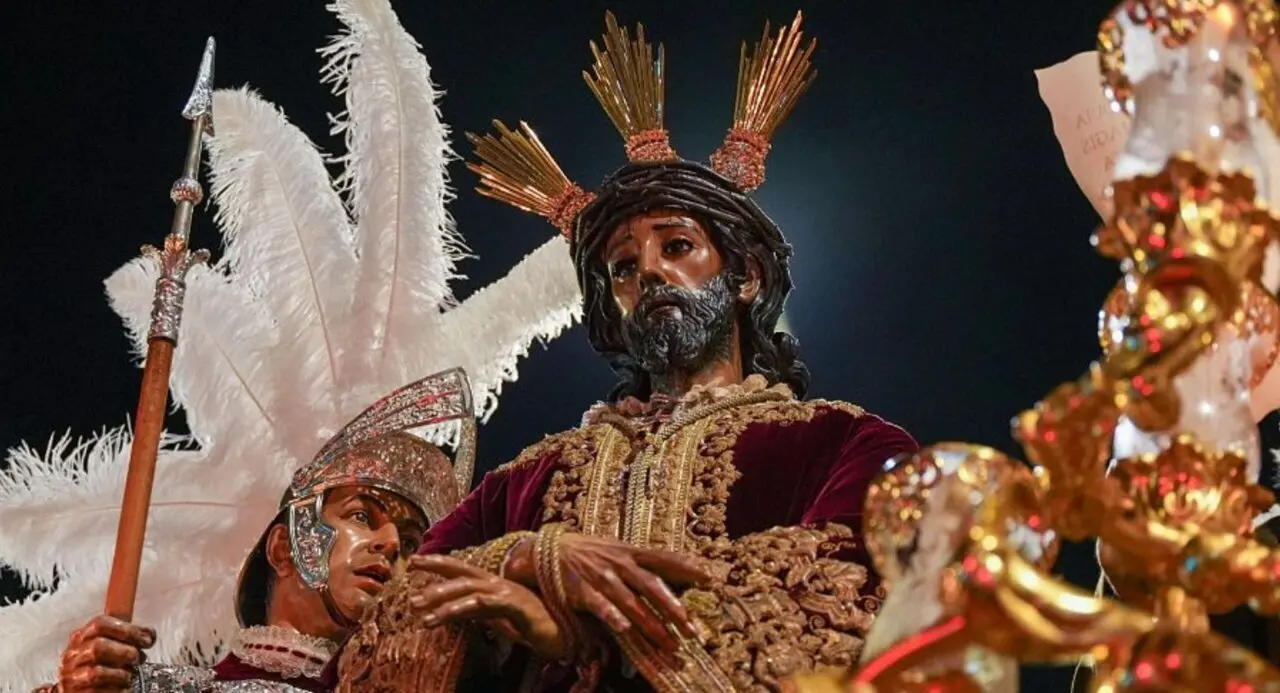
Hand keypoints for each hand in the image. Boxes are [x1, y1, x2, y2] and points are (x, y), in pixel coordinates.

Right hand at [57, 614, 154, 691]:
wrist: (86, 690)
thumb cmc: (104, 664)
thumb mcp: (113, 640)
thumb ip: (124, 625)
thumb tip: (131, 595)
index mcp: (82, 637)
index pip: (100, 624)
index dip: (129, 630)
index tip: (147, 638)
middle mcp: (73, 656)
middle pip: (98, 646)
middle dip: (126, 652)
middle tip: (139, 658)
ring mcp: (72, 677)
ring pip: (96, 672)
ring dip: (121, 674)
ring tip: (128, 675)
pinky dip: (117, 690)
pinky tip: (122, 687)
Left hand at [408, 555, 567, 660]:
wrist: (566, 634)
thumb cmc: (535, 624)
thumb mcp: (500, 618)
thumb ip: (481, 611)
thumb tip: (458, 610)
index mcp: (494, 584)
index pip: (461, 569)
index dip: (438, 563)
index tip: (413, 562)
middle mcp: (499, 584)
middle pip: (462, 574)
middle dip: (435, 577)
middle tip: (410, 588)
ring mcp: (508, 593)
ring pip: (470, 591)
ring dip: (444, 602)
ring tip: (422, 615)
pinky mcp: (517, 607)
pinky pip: (487, 605)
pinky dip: (466, 608)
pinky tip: (450, 614)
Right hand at [504, 532, 709, 653]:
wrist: (546, 551)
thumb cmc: (588, 553)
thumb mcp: (617, 550)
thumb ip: (642, 563)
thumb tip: (675, 573)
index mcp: (630, 552)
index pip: (664, 559)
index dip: (687, 567)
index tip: (711, 578)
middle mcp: (619, 564)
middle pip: (654, 587)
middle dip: (675, 611)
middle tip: (694, 632)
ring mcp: (601, 577)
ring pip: (633, 603)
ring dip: (653, 626)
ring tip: (671, 645)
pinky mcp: (582, 591)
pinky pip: (601, 606)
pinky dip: (613, 617)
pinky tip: (625, 629)